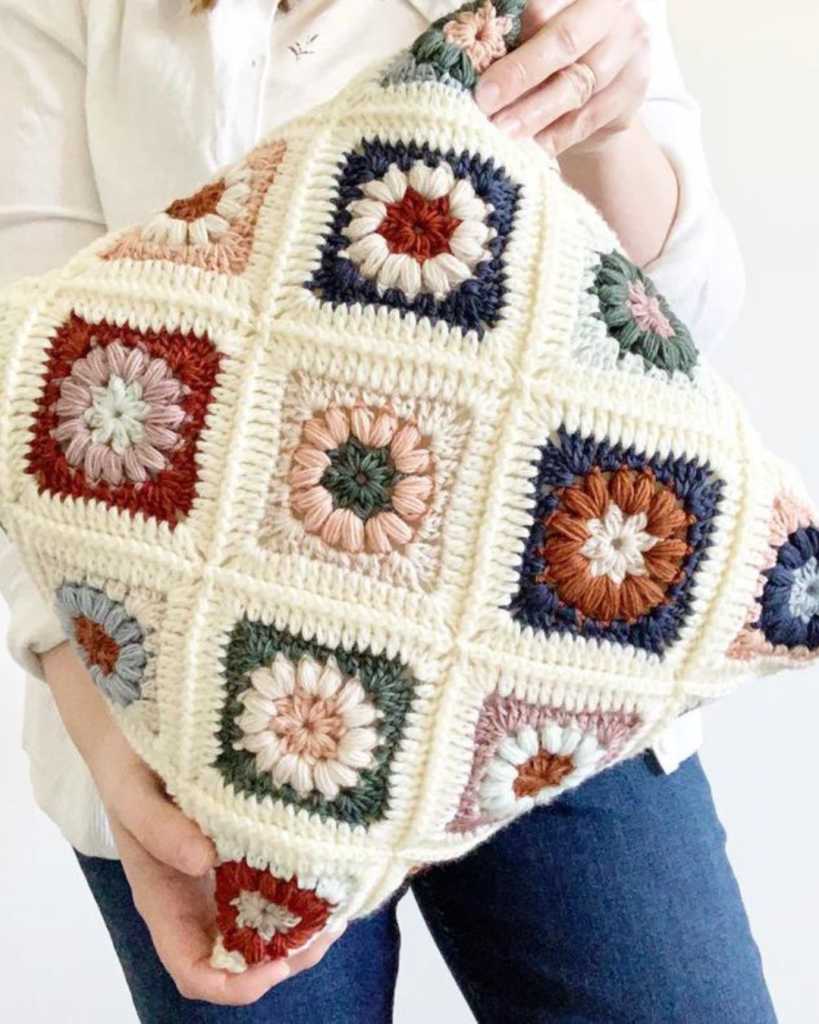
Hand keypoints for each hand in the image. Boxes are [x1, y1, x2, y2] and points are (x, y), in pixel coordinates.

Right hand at [41, 641, 344, 1004]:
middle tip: (327, 929)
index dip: (232, 984)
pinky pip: (281, 876)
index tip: (273, 967)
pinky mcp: (250, 842)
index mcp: (165, 899)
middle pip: (243, 956)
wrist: (136, 729)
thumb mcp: (132, 792)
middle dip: (287, 958)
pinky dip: (309, 882)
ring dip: (305, 925)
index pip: (193, 968)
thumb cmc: (128, 766)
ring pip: (269, 921)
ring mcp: (226, 872)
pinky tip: (333, 865)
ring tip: (341, 903)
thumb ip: (158, 827)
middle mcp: (199, 896)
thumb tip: (204, 860)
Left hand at [476, 0, 650, 155]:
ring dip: (535, 112)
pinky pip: (590, 117)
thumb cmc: (553, 56)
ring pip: (577, 84)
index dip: (511, 32)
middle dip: (521, 73)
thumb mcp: (534, 34)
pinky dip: (557, 136)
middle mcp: (611, 9)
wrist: (601, 92)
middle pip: (565, 40)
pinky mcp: (634, 87)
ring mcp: (629, 47)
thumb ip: (513, 36)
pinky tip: (532, 148)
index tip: (481, 63)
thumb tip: (470, 57)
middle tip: (486, 101)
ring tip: (503, 131)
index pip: (544, 5)